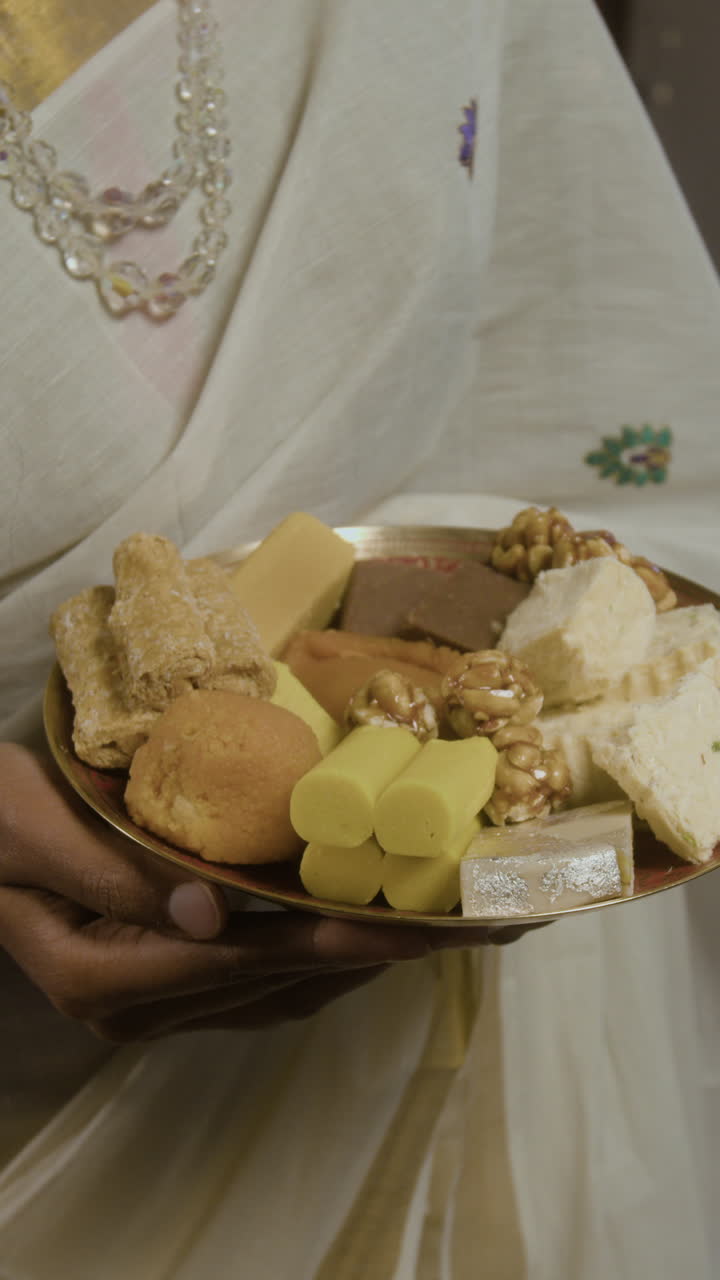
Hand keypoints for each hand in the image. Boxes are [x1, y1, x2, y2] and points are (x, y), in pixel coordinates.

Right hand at [0, 745, 521, 1042]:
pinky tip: (367, 931)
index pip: (239, 962)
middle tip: (458, 924)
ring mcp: (152, 1003)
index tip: (404, 921)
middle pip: (276, 983)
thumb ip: (111, 873)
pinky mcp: (166, 982)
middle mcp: (134, 1007)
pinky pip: (261, 984)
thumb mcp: (31, 829)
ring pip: (279, 993)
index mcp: (100, 977)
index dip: (328, 941)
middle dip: (373, 953)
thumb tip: (209, 911)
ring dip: (361, 960)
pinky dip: (322, 960)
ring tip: (439, 928)